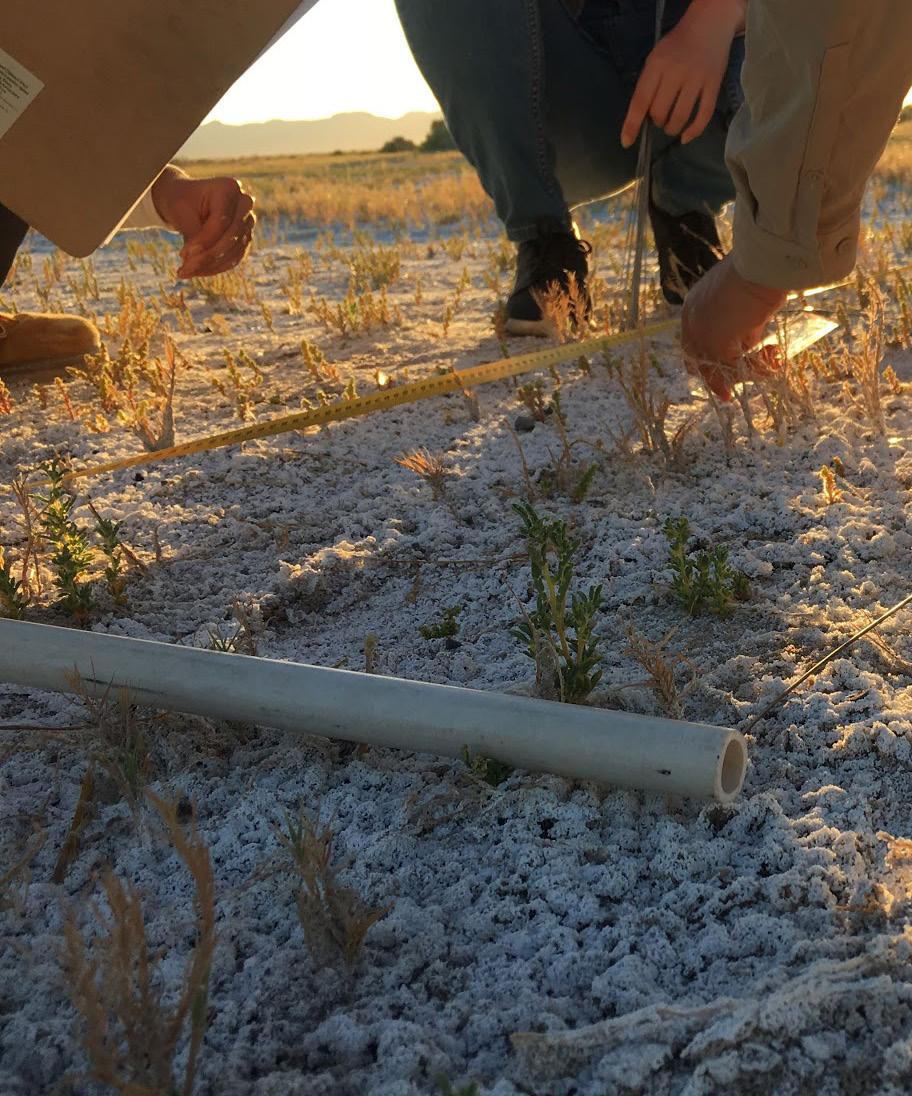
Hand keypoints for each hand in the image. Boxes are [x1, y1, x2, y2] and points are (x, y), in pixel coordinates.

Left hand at [150, 166, 256, 278]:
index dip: (205, 241)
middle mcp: (244, 204)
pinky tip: (197, 271)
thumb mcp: (181, 212)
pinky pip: (234, 258)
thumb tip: (200, 259)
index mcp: (229, 188)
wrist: (185, 200)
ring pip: (234, 251)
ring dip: (210, 266)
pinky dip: (215, 267)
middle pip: (232, 237)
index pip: (222, 221)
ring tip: (186, 271)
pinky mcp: (245, 238)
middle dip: (208, 256)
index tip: (183, 255)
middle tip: (185, 268)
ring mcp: (248, 222)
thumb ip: (194, 233)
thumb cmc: (181, 201)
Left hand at [621, 0, 745, 147]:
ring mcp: (697, 79)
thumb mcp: (655, 59)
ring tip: (670, 125)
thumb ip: (647, 85)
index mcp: (657, 65)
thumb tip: (641, 118)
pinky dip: (694, 131)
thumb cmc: (676, 45)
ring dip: (672, 128)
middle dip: (656, 121)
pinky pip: (704, 115)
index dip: (632, 124)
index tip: (627, 142)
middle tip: (659, 116)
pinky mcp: (714, 85)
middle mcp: (676, 72)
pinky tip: (686, 137)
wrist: (709, 25)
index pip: (641, 100)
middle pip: (660, 112)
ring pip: (680, 117)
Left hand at [681, 254, 786, 399]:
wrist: (764, 264)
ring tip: (772, 360)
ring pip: (718, 368)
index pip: (693, 343)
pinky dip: (756, 368)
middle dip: (718, 378)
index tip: (725, 375)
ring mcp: (701, 332)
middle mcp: (692, 320)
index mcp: (694, 306)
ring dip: (747, 370)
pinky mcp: (716, 343)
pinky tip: (774, 357)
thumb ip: (741, 325)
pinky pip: (734, 368)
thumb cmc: (761, 276)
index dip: (708, 362)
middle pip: (698, 361)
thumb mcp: (746, 303)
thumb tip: (749, 346)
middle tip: (729, 395)